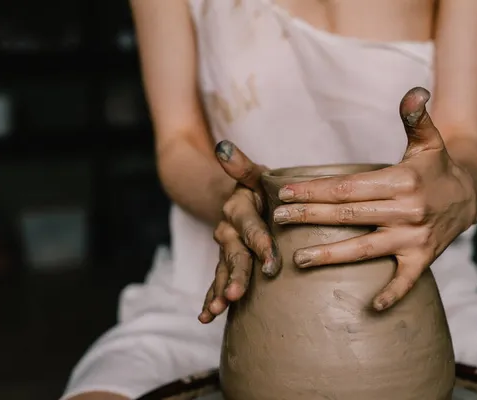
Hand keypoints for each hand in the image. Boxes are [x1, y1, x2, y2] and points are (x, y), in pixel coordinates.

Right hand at [198, 141, 280, 323]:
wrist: (236, 198)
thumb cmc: (257, 188)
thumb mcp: (252, 174)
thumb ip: (241, 166)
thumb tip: (223, 147)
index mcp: (239, 209)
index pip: (250, 226)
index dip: (259, 242)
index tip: (271, 261)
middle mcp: (228, 230)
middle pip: (233, 254)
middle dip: (235, 274)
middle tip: (235, 293)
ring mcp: (225, 248)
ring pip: (222, 270)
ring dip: (219, 290)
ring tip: (216, 310)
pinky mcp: (224, 262)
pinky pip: (217, 280)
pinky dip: (211, 297)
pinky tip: (206, 317)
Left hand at [271, 87, 476, 310]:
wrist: (471, 196)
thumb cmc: (437, 168)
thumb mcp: (428, 141)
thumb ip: (416, 118)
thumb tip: (413, 92)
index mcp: (400, 181)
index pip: (348, 187)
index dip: (315, 190)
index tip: (284, 192)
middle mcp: (406, 211)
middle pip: (348, 216)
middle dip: (310, 217)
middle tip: (277, 219)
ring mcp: (414, 237)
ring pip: (365, 248)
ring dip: (331, 255)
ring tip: (299, 259)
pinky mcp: (423, 258)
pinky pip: (406, 280)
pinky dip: (392, 293)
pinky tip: (370, 306)